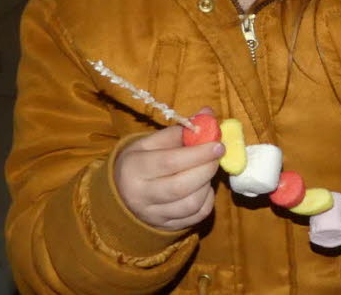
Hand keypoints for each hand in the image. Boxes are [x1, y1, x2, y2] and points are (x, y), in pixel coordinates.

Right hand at [113, 109, 222, 229]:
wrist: (122, 194)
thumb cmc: (142, 161)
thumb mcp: (151, 142)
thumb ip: (181, 129)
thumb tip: (209, 113)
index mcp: (133, 168)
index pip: (169, 162)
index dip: (198, 153)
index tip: (218, 145)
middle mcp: (140, 195)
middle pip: (181, 187)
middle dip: (207, 169)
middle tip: (217, 155)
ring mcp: (153, 215)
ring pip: (191, 204)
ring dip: (207, 184)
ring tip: (205, 171)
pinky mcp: (167, 227)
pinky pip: (196, 216)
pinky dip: (207, 200)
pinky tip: (202, 188)